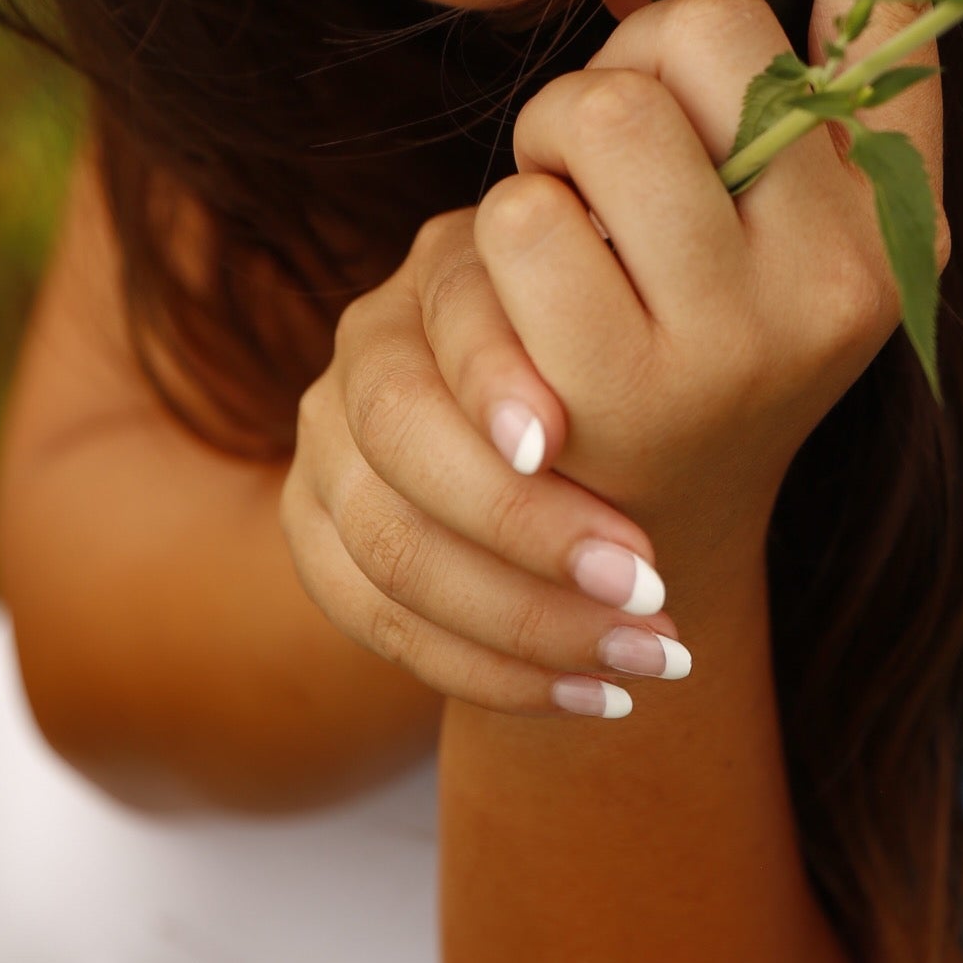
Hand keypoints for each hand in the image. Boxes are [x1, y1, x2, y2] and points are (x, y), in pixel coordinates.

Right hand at [282, 214, 689, 717]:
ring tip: (647, 657)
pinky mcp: (313, 527)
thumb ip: (619, 333)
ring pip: (389, 546)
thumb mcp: (646, 336)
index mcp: (454, 265)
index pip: (446, 317)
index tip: (569, 445)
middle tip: (648, 587)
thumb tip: (581, 410)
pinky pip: (378, 620)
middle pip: (401, 434)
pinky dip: (487, 672)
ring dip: (525, 620)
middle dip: (526, 524)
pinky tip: (589, 696)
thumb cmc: (643, 377)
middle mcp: (374, 338)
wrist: (613, 454)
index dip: (496, 381)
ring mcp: (329, 436)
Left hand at [455, 0, 952, 556]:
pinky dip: (492, 251)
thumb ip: (770, 94)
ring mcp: (751, 330)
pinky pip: (513, 216)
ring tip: (573, 253)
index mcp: (898, 202)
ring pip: (592, 112)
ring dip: (544, 163)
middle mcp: (854, 261)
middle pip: (692, 32)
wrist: (640, 554)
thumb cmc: (685, 339)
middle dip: (617, 77)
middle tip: (615, 178)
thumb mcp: (758, 222)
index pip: (901, 2)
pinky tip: (533, 329)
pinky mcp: (634, 385)